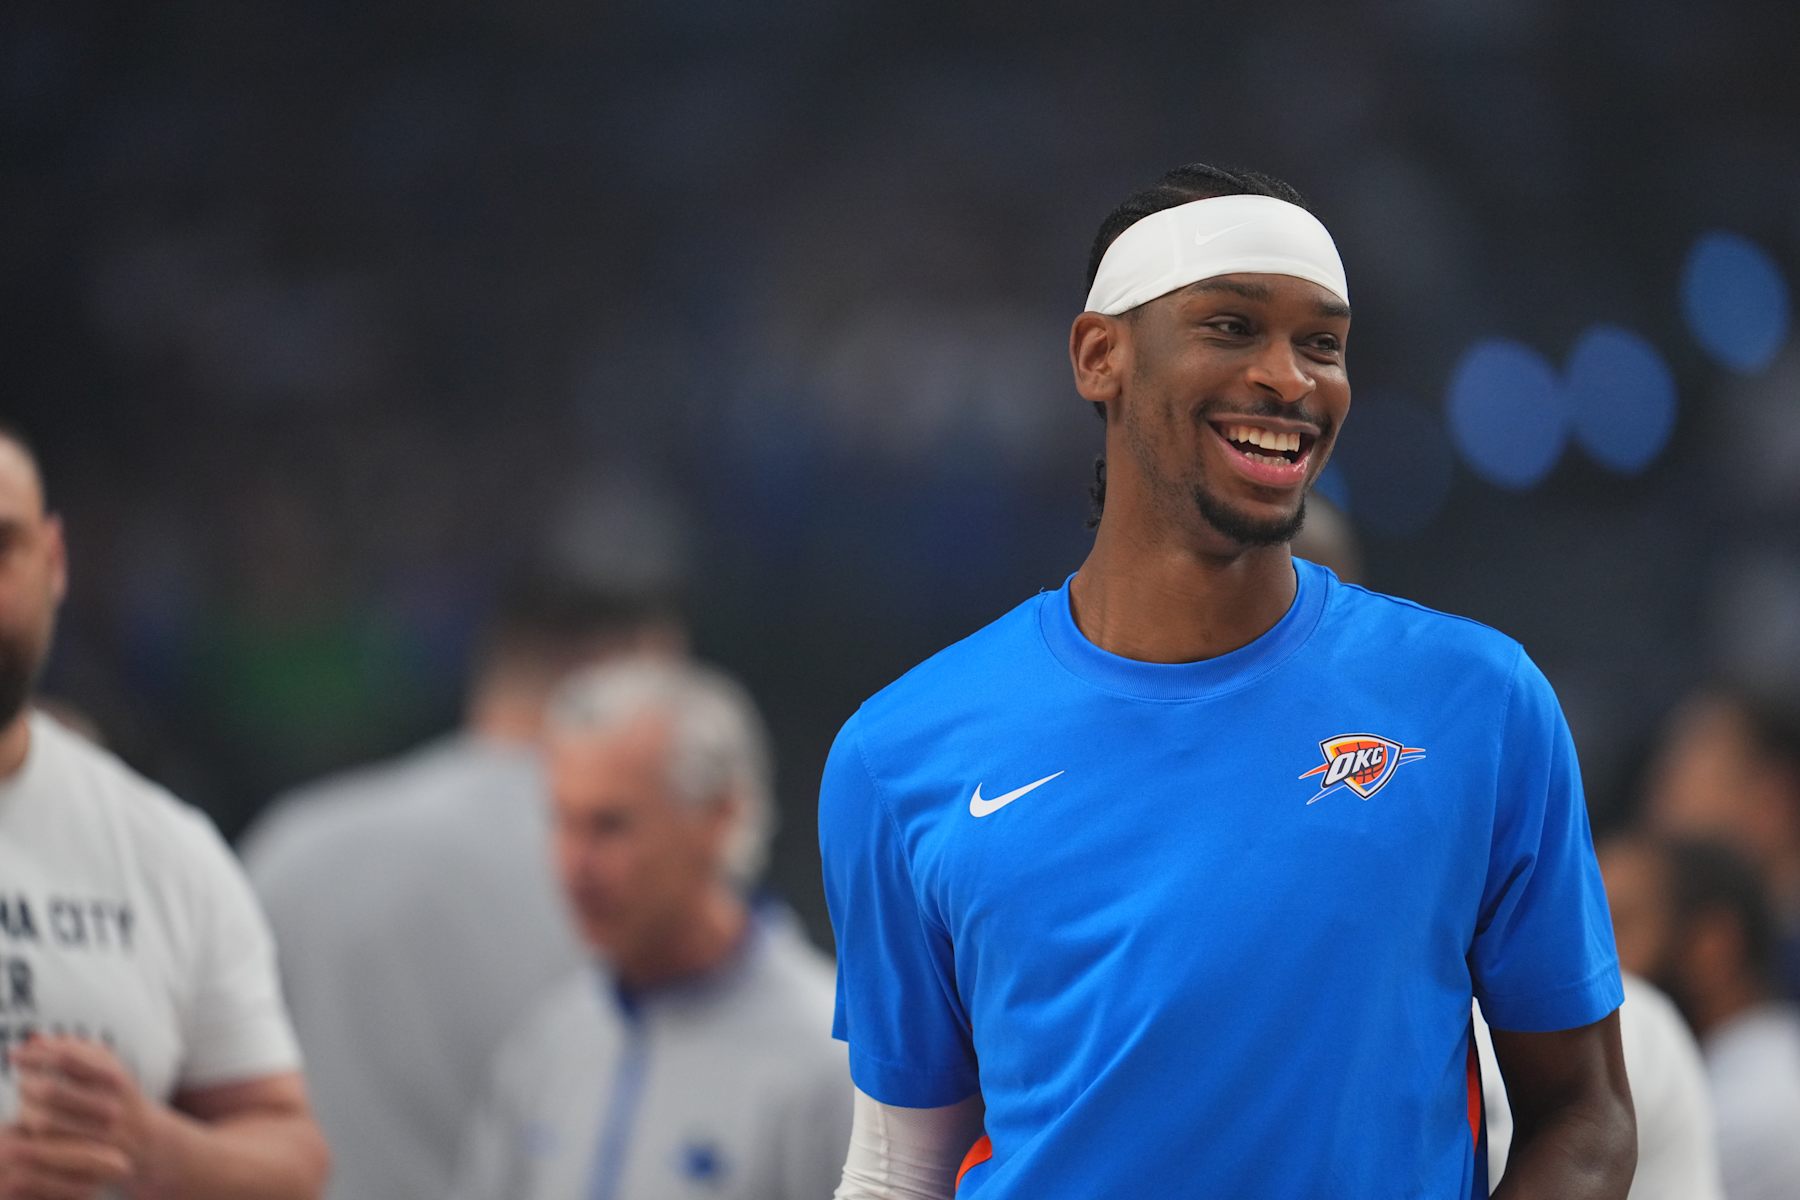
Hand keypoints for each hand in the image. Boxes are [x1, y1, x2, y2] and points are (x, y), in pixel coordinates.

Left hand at [10, 1037, 151, 1189]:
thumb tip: (36, 1039)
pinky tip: (28, 1123)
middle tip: (21, 1081)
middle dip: (27, 1084)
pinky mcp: (85, 1158)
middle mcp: (109, 1106)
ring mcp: (97, 1135)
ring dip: (26, 1110)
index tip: (16, 1054)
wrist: (145, 1140)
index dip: (36, 1055)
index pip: (67, 1059)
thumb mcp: (107, 1066)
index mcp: (114, 1078)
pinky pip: (47, 1145)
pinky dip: (31, 1133)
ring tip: (24, 1102)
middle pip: (50, 1091)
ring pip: (44, 1122)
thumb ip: (75, 1049)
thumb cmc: (118, 1096)